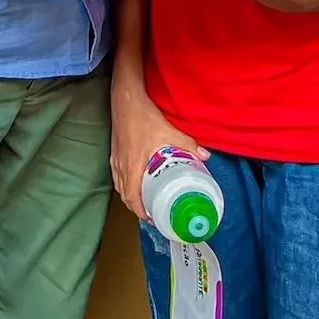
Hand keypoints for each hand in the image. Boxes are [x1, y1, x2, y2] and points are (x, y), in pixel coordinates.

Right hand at [111, 78, 209, 217]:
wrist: (125, 99)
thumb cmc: (143, 116)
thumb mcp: (168, 131)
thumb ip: (187, 144)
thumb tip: (204, 157)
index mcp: (132, 167)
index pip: (132, 198)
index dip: (141, 212)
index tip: (153, 219)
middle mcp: (121, 167)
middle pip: (125, 196)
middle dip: (137, 207)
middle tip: (153, 212)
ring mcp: (115, 160)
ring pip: (120, 186)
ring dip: (131, 197)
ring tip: (146, 200)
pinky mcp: (114, 152)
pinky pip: (117, 176)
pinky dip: (125, 184)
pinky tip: (135, 181)